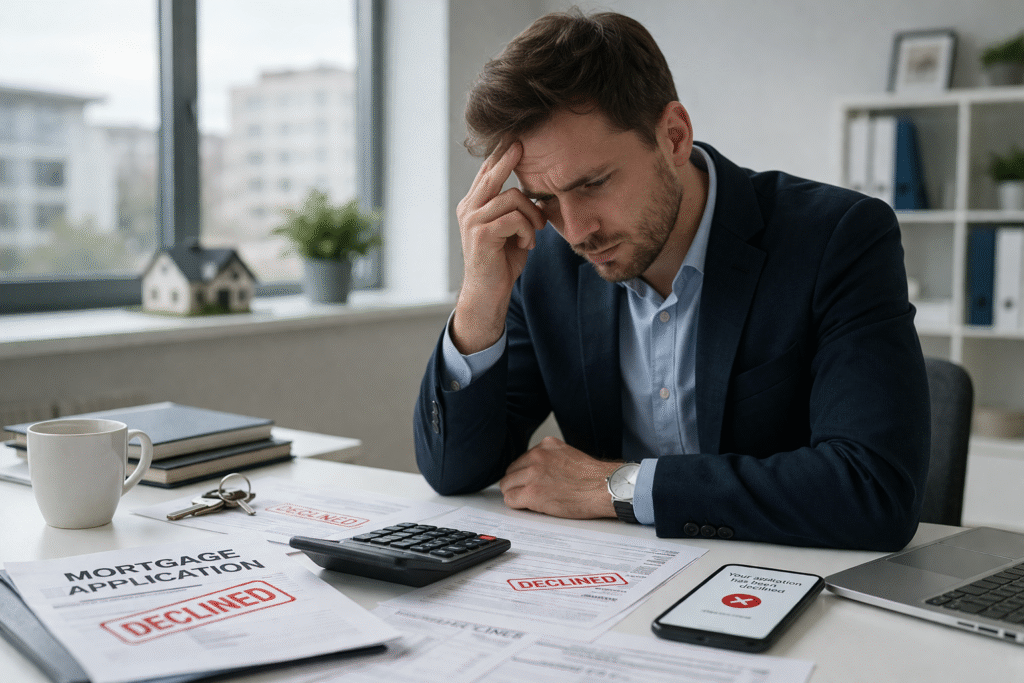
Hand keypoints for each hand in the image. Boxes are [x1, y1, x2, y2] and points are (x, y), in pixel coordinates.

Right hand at [452, 142, 545, 353]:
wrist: (488, 294)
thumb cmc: (502, 262)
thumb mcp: (512, 231)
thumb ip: (517, 211)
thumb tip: (536, 194)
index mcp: (474, 205)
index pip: (487, 173)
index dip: (500, 155)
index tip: (514, 138)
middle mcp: (469, 209)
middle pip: (492, 174)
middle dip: (509, 158)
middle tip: (521, 142)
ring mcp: (472, 221)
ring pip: (512, 198)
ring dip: (532, 216)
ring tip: (534, 233)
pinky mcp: (482, 234)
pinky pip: (514, 219)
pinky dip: (528, 231)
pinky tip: (527, 244)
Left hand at [499, 437, 620, 518]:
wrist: (604, 489)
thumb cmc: (592, 478)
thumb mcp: (568, 455)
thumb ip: (549, 458)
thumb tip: (536, 469)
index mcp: (546, 445)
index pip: (521, 460)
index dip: (524, 474)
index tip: (529, 481)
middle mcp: (537, 456)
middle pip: (511, 472)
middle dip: (517, 483)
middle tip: (527, 493)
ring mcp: (533, 474)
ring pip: (507, 485)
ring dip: (516, 494)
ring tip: (530, 501)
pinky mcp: (532, 493)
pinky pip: (511, 499)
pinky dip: (517, 505)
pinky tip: (530, 506)